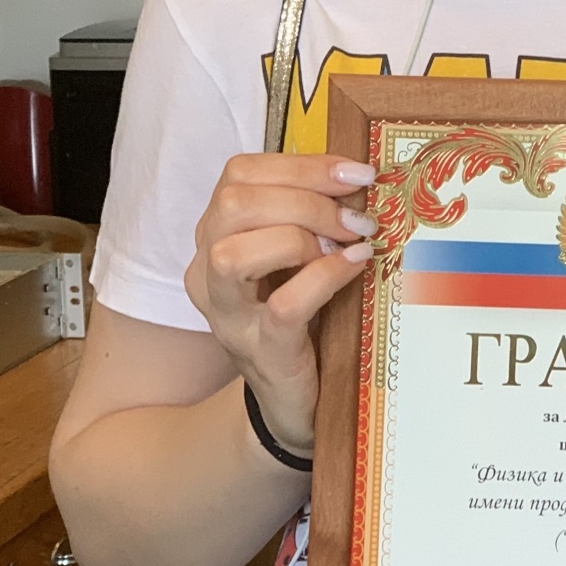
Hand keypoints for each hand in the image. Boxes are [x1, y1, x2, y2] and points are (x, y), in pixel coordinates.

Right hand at [183, 151, 375, 454]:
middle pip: (233, 205)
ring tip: (348, 242)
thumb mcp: (297, 256)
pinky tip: (355, 265)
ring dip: (301, 235)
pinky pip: (283, 304)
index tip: (355, 173)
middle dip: (305, 198)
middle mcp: (208, 273)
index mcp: (216, 237)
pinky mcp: (261, 351)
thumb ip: (310, 214)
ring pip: (234, 253)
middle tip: (355, 217)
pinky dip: (323, 277)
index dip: (301, 165)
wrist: (293, 401)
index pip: (238, 175)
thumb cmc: (300, 316)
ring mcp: (229, 316)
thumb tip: (356, 175)